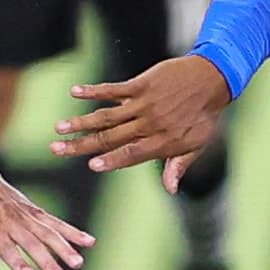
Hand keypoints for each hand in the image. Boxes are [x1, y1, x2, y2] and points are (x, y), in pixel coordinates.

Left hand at [0, 156, 92, 269]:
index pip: (6, 248)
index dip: (17, 261)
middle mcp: (10, 222)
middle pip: (32, 243)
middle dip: (48, 260)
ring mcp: (24, 215)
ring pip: (48, 232)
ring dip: (64, 248)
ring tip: (79, 262)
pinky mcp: (33, 210)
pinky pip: (55, 222)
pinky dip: (71, 231)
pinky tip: (88, 241)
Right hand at [55, 55, 231, 188]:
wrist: (213, 79)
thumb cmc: (204, 115)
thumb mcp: (196, 145)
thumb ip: (177, 166)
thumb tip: (170, 190)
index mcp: (162, 142)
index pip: (131, 154)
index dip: (111, 160)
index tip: (90, 165)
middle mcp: (150, 124)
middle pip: (110, 137)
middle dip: (81, 145)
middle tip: (56, 149)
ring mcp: (144, 103)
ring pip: (107, 115)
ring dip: (81, 121)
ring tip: (59, 127)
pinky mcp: (142, 84)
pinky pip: (113, 89)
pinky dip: (93, 91)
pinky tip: (75, 92)